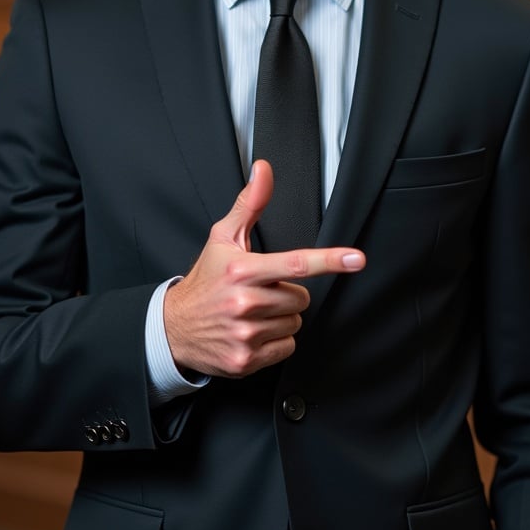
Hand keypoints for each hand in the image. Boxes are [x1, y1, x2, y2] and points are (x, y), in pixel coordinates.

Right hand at [163, 160, 364, 377]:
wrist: (173, 327)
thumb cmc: (205, 280)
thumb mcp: (223, 238)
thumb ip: (250, 204)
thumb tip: (264, 170)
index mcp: (242, 271)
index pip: (294, 264)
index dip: (329, 260)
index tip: (356, 259)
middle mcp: (244, 303)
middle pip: (301, 297)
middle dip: (287, 293)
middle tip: (261, 291)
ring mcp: (245, 334)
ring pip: (295, 323)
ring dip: (281, 317)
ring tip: (253, 312)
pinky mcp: (246, 359)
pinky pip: (287, 347)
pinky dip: (275, 341)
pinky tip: (253, 332)